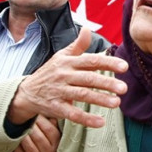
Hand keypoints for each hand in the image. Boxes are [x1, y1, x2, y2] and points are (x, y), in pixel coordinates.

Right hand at [8, 28, 127, 127]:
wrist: (26, 92)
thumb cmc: (50, 72)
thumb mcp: (62, 56)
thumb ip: (78, 45)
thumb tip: (88, 29)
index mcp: (68, 62)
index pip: (90, 61)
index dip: (108, 63)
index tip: (124, 67)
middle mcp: (63, 76)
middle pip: (88, 79)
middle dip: (106, 83)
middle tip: (124, 88)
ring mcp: (59, 92)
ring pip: (81, 95)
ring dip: (100, 99)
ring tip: (117, 103)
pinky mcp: (55, 108)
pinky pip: (72, 114)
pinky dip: (86, 119)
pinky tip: (101, 122)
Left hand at [15, 115, 59, 151]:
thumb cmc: (50, 141)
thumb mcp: (55, 131)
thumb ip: (52, 121)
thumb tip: (48, 108)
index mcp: (57, 142)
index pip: (49, 130)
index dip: (40, 120)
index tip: (34, 114)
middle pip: (38, 137)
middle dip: (30, 127)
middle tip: (24, 119)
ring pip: (29, 146)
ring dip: (22, 135)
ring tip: (18, 127)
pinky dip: (17, 146)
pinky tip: (15, 139)